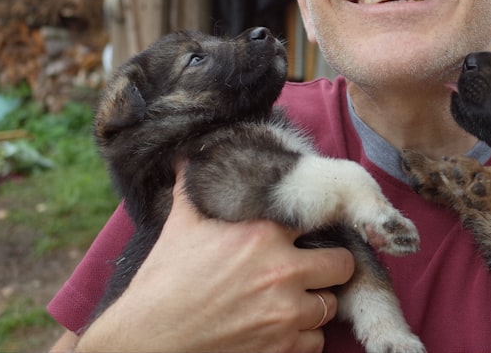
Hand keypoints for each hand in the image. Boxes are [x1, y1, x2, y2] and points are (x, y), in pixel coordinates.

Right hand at [76, 175, 353, 352]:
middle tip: (313, 269)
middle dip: (331, 267)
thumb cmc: (163, 282)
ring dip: (315, 303)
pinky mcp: (281, 348)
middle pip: (342, 264)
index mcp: (264, 234)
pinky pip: (316, 342)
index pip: (322, 220)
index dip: (320, 227)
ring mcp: (285, 314)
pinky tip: (283, 328)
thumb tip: (188, 155)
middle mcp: (283, 272)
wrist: (148, 340)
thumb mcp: (181, 225)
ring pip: (330, 305)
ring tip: (294, 300)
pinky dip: (304, 338)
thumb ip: (193, 187)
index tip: (314, 231)